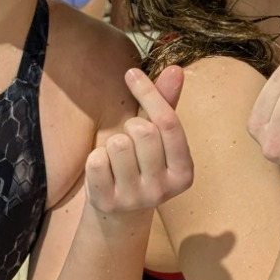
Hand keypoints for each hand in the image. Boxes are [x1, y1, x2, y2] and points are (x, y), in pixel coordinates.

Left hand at [86, 66, 193, 217]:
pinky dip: (95, 158)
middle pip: (143, 132)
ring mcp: (136, 199)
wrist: (120, 211)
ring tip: (117, 156)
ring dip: (112, 142)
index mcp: (184, 172)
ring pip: (118, 145)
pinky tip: (104, 170)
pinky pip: (96, 162)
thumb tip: (175, 69)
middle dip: (131, 125)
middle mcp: (164, 190)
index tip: (131, 73)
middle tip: (130, 138)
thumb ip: (166, 103)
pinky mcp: (108, 203)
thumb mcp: (158, 138)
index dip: (149, 94)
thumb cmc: (142, 164)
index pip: (169, 124)